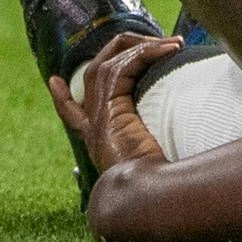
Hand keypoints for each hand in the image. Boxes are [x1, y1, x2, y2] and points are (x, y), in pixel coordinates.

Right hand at [47, 28, 183, 182]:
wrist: (145, 197)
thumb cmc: (156, 184)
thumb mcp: (152, 160)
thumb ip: (155, 147)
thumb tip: (188, 142)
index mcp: (97, 139)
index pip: (70, 113)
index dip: (60, 96)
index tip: (54, 81)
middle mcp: (92, 125)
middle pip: (93, 72)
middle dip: (123, 49)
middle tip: (158, 44)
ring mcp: (97, 115)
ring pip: (109, 61)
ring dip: (144, 46)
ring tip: (174, 44)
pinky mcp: (109, 108)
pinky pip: (124, 66)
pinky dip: (148, 53)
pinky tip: (171, 49)